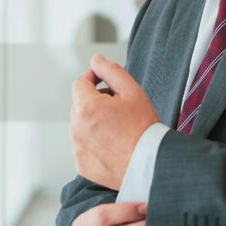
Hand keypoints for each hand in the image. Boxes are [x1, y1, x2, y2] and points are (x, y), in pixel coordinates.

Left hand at [70, 53, 158, 189]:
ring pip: (81, 125)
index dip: (94, 78)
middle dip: (96, 101)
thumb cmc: (143, 128)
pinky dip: (94, 142)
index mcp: (86, 107)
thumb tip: (96, 60)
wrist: (150, 165)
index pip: (80, 82)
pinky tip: (114, 145)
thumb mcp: (132, 91)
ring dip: (94, 122)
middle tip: (120, 107)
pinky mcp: (81, 164)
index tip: (106, 82)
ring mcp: (77, 148)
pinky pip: (84, 146)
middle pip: (80, 104)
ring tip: (119, 128)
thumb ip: (111, 71)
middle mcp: (75, 128)